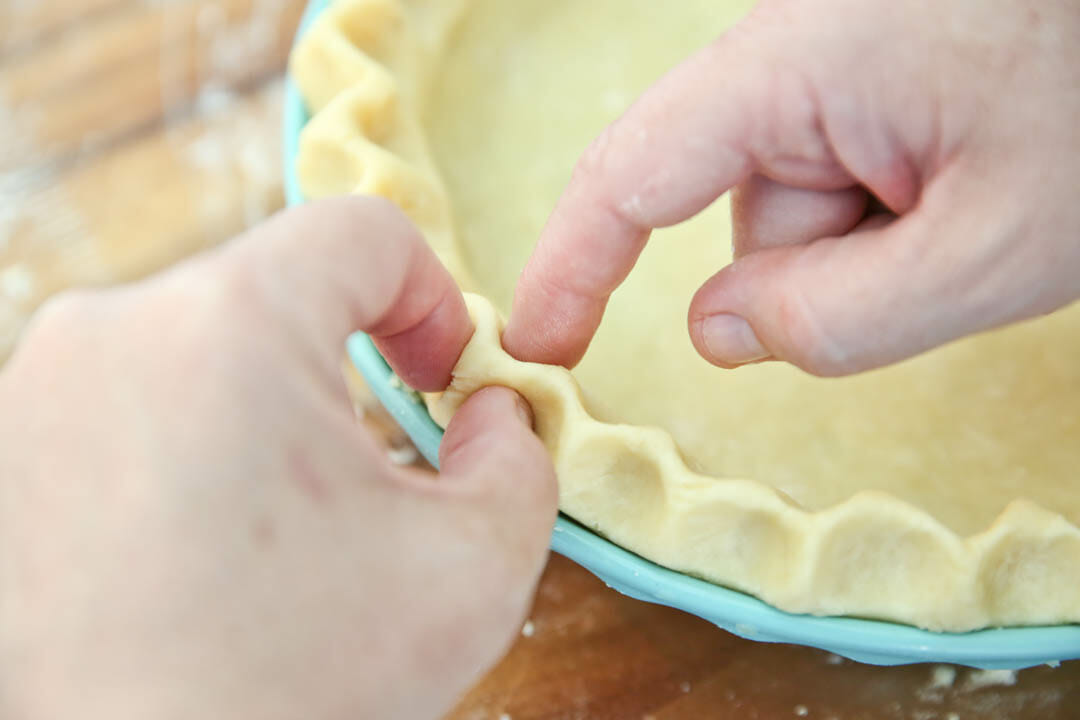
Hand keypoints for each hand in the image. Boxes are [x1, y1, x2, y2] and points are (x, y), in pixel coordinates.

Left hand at [0, 197, 556, 718]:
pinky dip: (191, 438)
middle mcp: (112, 329)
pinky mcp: (8, 445)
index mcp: (230, 325)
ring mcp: (39, 388)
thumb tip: (489, 409)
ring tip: (282, 524)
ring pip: (204, 343)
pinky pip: (134, 395)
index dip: (430, 297)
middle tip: (371, 473)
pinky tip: (206, 540)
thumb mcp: (474, 566)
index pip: (359, 230)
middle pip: (278, 290)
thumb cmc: (295, 690)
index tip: (439, 381)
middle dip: (346, 365)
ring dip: (266, 406)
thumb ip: (518, 453)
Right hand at [504, 0, 1079, 375]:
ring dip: (870, 238)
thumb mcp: (993, 249)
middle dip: (821, 268)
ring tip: (973, 193)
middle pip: (742, 212)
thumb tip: (715, 331)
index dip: (569, 270)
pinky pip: (831, 173)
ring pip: (795, 204)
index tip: (533, 347)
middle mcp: (786, 50)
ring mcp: (821, 58)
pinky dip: (886, 208)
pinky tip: (963, 174)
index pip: (629, 178)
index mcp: (795, 68)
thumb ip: (839, 316)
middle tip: (942, 252)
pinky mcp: (851, 72)